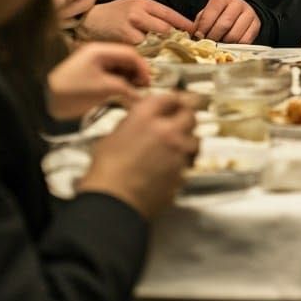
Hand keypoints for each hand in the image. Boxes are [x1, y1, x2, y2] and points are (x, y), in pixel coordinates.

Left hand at [46, 42, 150, 119]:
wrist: (41, 103)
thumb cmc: (72, 93)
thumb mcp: (103, 89)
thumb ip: (126, 87)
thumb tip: (142, 93)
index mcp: (99, 50)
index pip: (130, 53)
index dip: (143, 68)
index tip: (149, 82)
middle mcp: (96, 52)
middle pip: (125, 58)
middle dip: (137, 72)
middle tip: (144, 88)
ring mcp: (90, 62)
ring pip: (118, 66)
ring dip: (128, 78)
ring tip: (134, 91)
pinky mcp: (87, 73)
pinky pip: (109, 73)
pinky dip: (119, 81)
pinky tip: (122, 91)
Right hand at [77, 0, 194, 44]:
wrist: (90, 21)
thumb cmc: (115, 14)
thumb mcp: (136, 6)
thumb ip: (153, 14)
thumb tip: (175, 27)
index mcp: (143, 3)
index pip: (170, 14)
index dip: (184, 24)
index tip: (194, 31)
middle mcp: (137, 14)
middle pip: (165, 29)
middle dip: (172, 38)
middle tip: (178, 45)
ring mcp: (130, 29)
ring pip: (154, 42)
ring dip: (158, 48)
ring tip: (158, 52)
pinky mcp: (123, 42)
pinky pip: (141, 51)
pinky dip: (145, 55)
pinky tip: (144, 56)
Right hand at [78, 93, 197, 219]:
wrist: (112, 204)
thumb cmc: (105, 173)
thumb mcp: (112, 137)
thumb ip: (132, 123)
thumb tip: (140, 121)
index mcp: (146, 116)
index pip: (170, 97)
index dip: (174, 99)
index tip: (176, 101)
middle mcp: (167, 130)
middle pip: (190, 113)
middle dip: (186, 115)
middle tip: (181, 120)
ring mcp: (178, 151)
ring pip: (195, 139)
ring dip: (188, 139)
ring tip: (177, 145)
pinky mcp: (183, 172)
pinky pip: (189, 161)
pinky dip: (183, 162)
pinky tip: (171, 167)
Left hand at [193, 0, 260, 42]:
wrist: (240, 11)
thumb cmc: (218, 14)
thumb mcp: (208, 13)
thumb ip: (200, 22)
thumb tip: (194, 36)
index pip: (211, 13)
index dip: (203, 27)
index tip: (198, 36)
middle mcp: (237, 3)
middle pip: (224, 24)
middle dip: (213, 37)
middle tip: (208, 44)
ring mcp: (249, 13)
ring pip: (235, 34)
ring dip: (224, 44)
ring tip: (218, 45)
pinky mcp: (256, 25)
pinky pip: (245, 41)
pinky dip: (235, 47)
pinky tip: (229, 46)